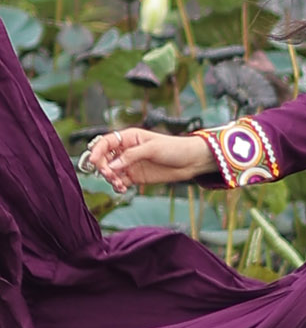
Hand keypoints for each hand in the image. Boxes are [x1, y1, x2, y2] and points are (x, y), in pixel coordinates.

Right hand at [80, 127, 213, 192]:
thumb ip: (131, 156)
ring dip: (110, 179)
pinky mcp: (135, 177)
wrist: (191, 161)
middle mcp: (126, 150)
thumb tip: (111, 165)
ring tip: (119, 184)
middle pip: (104, 158)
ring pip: (110, 172)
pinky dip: (117, 186)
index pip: (106, 142)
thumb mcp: (152, 149)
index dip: (96, 151)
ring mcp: (130, 164)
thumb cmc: (174, 148)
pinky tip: (122, 189)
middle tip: (110, 175)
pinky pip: (120, 182)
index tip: (93, 161)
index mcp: (129, 138)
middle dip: (103, 167)